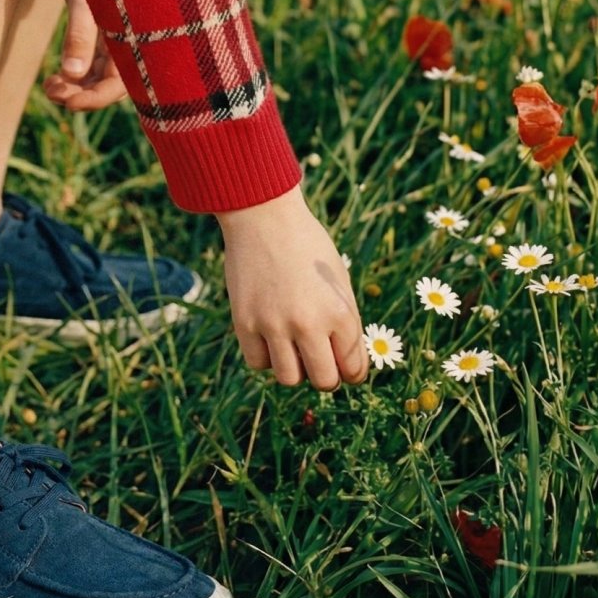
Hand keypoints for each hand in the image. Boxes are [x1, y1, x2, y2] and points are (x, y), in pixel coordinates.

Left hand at [43, 0, 128, 111]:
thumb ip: (80, 34)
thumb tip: (70, 73)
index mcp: (135, 36)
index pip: (120, 84)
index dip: (96, 99)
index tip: (68, 103)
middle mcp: (130, 42)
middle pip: (109, 85)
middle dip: (81, 95)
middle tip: (52, 92)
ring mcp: (117, 41)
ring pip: (98, 78)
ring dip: (75, 88)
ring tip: (49, 86)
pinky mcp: (103, 36)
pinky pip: (92, 66)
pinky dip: (74, 76)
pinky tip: (54, 78)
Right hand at [218, 185, 367, 389]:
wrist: (263, 215)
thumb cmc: (307, 245)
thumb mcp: (339, 280)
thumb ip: (345, 322)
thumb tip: (348, 365)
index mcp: (340, 312)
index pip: (354, 369)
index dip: (352, 371)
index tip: (344, 365)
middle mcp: (308, 324)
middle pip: (324, 382)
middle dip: (326, 375)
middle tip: (320, 359)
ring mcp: (273, 325)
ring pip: (289, 379)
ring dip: (295, 368)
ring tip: (293, 345)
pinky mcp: (244, 322)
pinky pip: (258, 363)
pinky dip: (266, 356)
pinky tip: (270, 335)